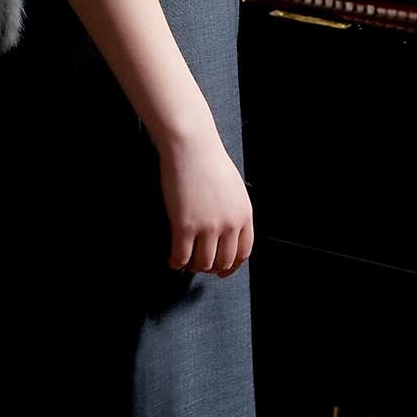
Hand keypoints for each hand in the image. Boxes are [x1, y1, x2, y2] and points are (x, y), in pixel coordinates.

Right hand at [157, 128, 253, 277]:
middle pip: (223, 261)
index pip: (243, 252)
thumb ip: (233, 210)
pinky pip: (181, 257)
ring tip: (185, 261)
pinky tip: (172, 259)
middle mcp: (229, 224)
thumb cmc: (209, 160)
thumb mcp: (233, 188)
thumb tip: (227, 230)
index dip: (232, 265)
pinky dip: (176, 263)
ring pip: (203, 263)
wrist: (192, 146)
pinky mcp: (184, 226)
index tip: (223, 270)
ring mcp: (207, 227)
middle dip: (211, 268)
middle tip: (200, 265)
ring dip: (193, 266)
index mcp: (244, 214)